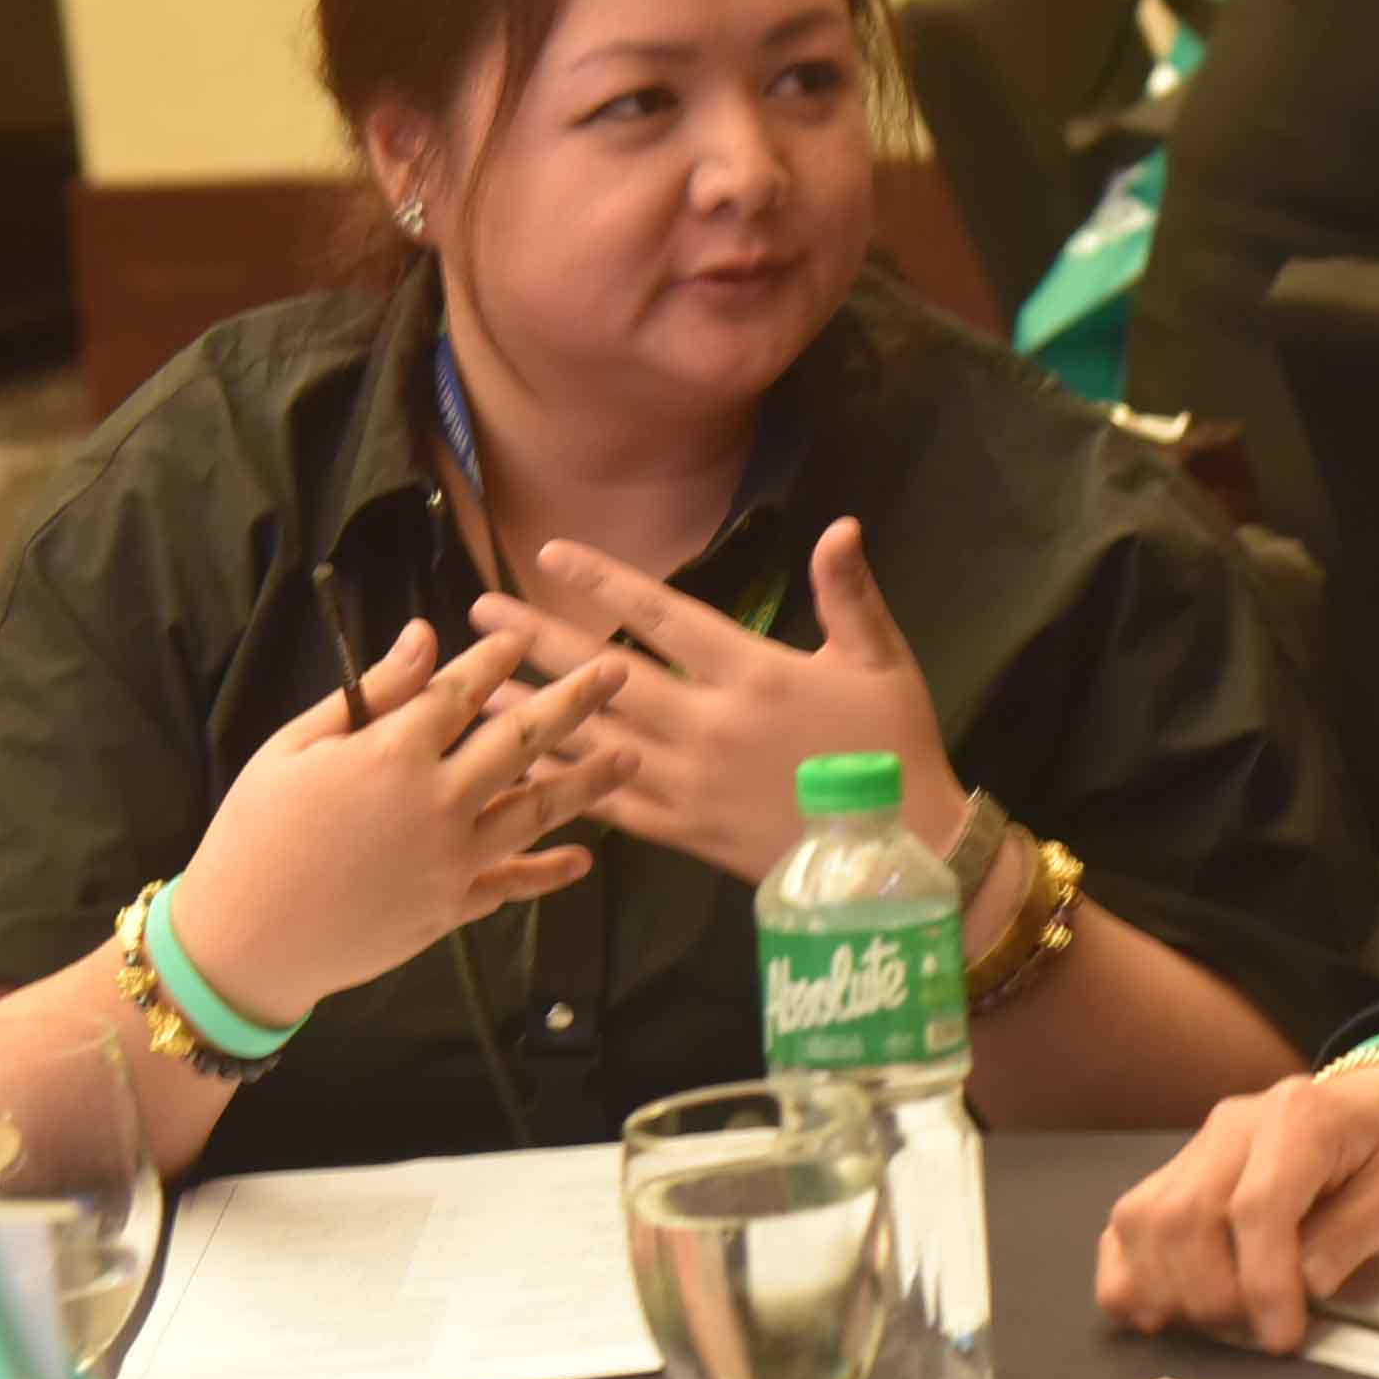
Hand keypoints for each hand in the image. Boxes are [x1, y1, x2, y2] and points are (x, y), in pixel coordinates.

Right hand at [169, 621, 633, 1021]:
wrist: (244, 939)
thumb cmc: (255, 831)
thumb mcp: (295, 747)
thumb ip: (371, 694)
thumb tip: (426, 638)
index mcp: (393, 753)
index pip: (461, 692)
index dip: (496, 659)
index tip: (525, 635)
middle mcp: (438, 802)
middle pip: (522, 740)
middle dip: (575, 700)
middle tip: (618, 671)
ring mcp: (452, 860)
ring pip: (536, 811)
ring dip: (588, 782)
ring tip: (631, 755)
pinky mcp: (451, 908)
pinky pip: (514, 885)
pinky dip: (551, 874)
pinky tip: (586, 860)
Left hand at [472, 518, 955, 883]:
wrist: (902, 853)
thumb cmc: (893, 748)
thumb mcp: (882, 661)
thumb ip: (849, 592)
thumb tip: (839, 525)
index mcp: (753, 673)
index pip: (663, 616)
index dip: (605, 583)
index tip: (551, 555)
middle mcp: (708, 725)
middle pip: (607, 675)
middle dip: (539, 640)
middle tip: (481, 610)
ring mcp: (690, 782)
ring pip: (593, 739)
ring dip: (531, 711)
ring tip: (476, 686)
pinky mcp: (684, 830)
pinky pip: (609, 801)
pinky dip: (562, 781)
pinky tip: (520, 764)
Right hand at [1094, 1060, 1378, 1351]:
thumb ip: (1347, 1242)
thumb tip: (1297, 1291)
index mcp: (1300, 1119)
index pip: (1258, 1207)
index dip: (1262, 1282)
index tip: (1281, 1336)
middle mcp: (1234, 1124)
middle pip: (1187, 1216)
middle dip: (1213, 1295)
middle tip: (1253, 1333)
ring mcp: (1196, 1145)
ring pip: (1144, 1220)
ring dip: (1168, 1290)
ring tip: (1214, 1326)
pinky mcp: (1176, 1170)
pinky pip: (1127, 1224)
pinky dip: (1130, 1274)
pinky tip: (1158, 1311)